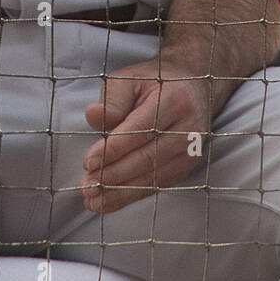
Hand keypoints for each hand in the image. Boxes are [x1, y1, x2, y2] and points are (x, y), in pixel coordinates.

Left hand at [79, 52, 213, 214]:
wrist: (192, 88)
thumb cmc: (154, 82)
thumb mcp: (130, 79)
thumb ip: (111, 99)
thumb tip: (93, 116)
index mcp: (175, 100)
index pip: (141, 130)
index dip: (114, 149)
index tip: (89, 162)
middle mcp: (188, 129)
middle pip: (148, 158)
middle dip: (114, 176)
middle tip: (86, 187)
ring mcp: (190, 151)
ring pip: (153, 178)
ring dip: (120, 193)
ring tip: (92, 199)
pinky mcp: (186, 167)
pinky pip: (157, 186)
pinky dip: (132, 196)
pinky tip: (110, 201)